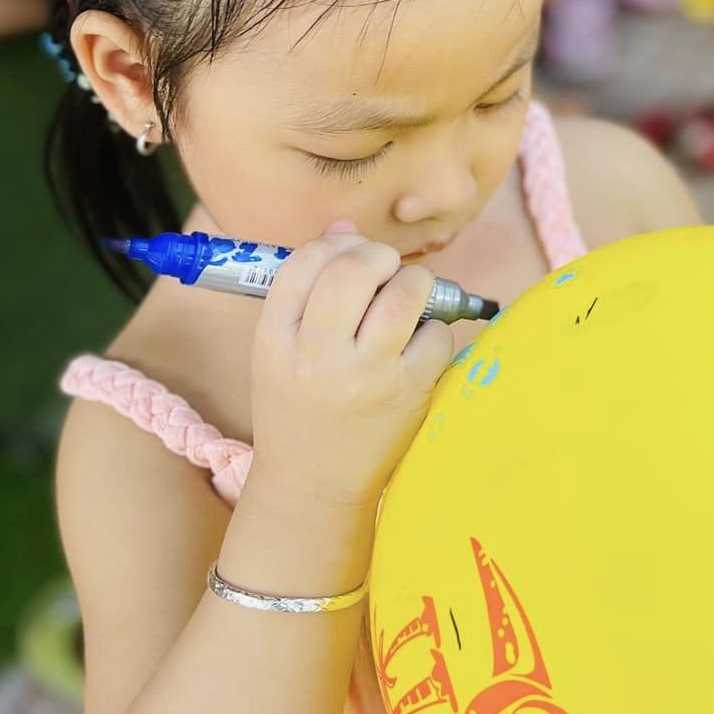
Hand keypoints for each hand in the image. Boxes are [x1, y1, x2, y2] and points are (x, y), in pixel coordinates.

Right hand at [248, 223, 454, 511]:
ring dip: (413, 281)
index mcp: (275, 341)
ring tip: (406, 297)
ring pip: (406, 293)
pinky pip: (437, 333)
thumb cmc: (298, 405)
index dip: (334, 245)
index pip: (304, 263)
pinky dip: (433, 328)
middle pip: (354, 269)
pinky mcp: (409, 394)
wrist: (313, 485)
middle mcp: (318, 357)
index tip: (347, 254)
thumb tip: (346, 228)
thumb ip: (308, 288)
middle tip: (384, 268)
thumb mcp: (279, 350)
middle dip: (377, 254)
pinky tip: (416, 345)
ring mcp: (367, 376)